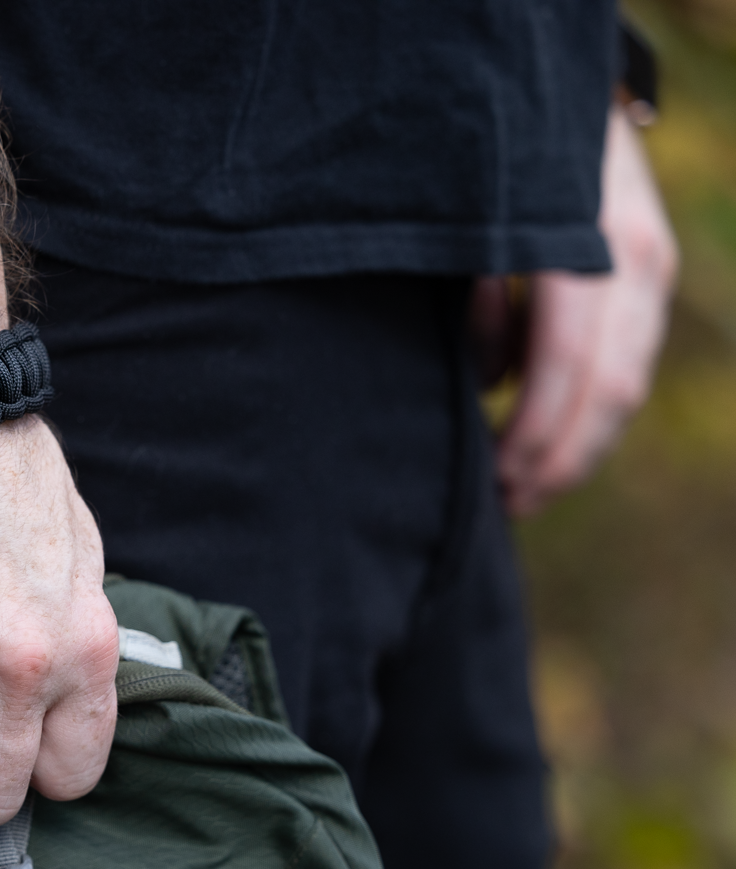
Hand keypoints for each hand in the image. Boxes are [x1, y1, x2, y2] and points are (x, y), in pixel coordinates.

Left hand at [490, 104, 677, 515]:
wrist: (553, 104)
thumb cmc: (492, 170)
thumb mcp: (471, 225)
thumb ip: (476, 299)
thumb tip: (496, 378)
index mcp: (592, 244)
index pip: (569, 366)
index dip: (533, 435)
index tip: (493, 484)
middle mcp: (638, 260)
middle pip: (610, 392)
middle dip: (557, 462)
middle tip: (505, 506)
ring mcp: (652, 272)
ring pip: (625, 389)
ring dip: (576, 452)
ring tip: (520, 491)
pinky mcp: (647, 285)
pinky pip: (625, 371)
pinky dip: (586, 419)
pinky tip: (543, 446)